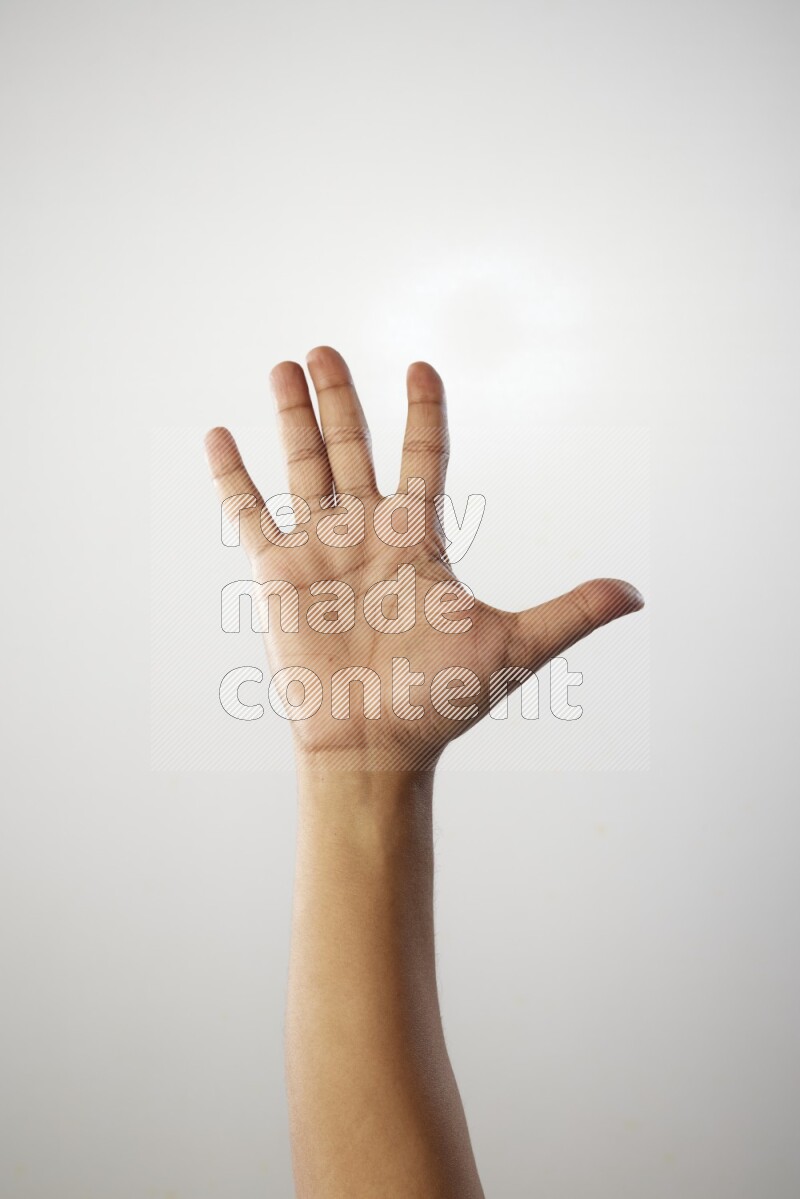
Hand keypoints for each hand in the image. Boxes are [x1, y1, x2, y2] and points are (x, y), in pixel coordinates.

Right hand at [204, 345, 642, 771]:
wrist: (376, 747)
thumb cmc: (441, 702)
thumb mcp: (515, 647)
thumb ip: (573, 612)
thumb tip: (639, 594)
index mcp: (418, 539)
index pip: (423, 459)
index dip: (423, 413)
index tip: (421, 365)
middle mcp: (367, 534)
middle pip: (354, 447)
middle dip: (342, 398)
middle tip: (326, 350)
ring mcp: (320, 551)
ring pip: (304, 467)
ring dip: (295, 418)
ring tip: (286, 365)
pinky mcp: (278, 575)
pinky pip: (250, 515)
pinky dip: (234, 477)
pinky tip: (220, 435)